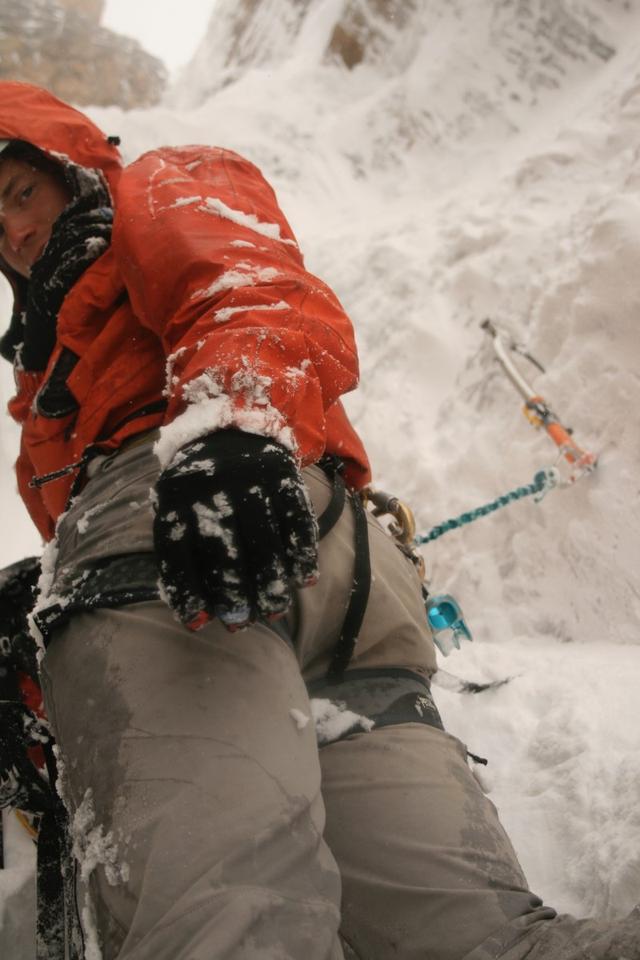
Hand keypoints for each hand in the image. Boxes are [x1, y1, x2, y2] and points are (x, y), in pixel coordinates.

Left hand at [153, 430, 318, 629]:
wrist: (228, 424)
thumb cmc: (199, 484)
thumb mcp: (177, 505)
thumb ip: (184, 550)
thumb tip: (197, 613)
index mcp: (176, 496)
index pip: (178, 551)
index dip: (188, 591)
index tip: (201, 624)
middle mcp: (211, 485)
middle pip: (224, 549)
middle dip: (235, 594)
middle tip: (243, 623)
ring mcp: (249, 477)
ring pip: (264, 540)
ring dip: (272, 583)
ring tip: (275, 611)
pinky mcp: (282, 472)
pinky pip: (297, 519)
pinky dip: (303, 553)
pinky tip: (304, 580)